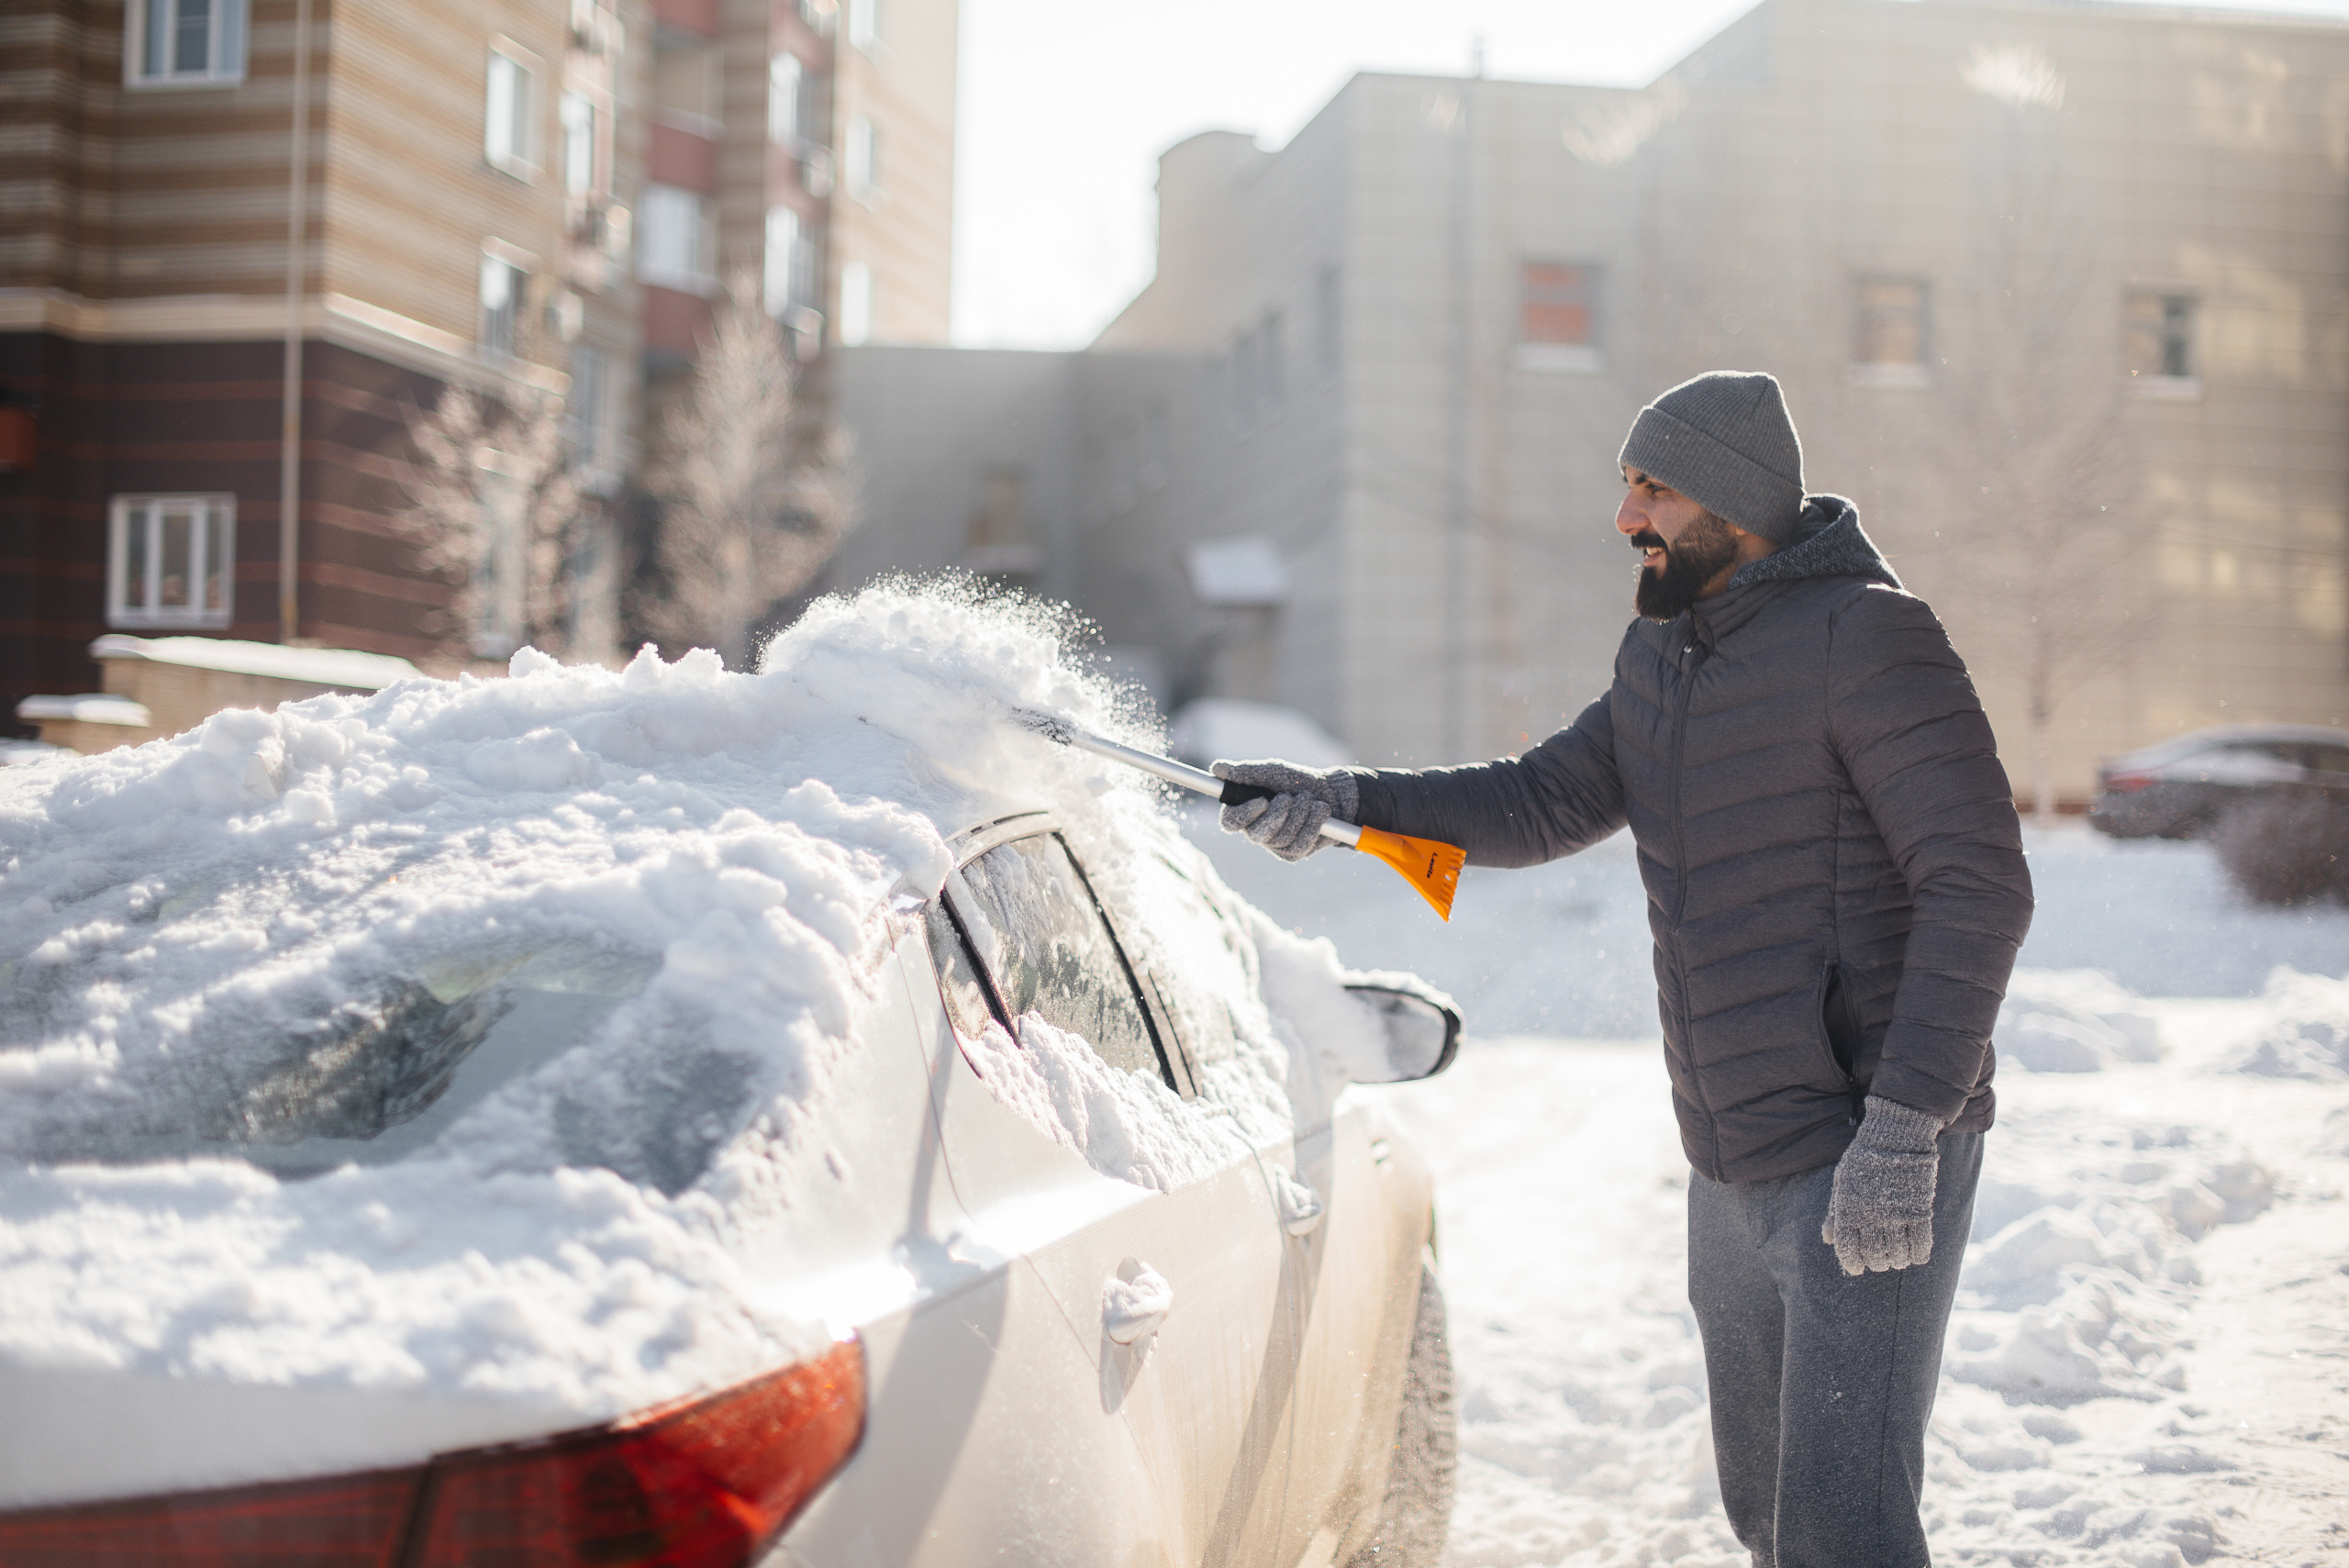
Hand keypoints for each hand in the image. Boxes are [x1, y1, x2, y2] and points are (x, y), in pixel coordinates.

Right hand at [1211, 759, 1358, 861]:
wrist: (1332, 793)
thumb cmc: (1297, 781)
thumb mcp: (1273, 772)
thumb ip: (1245, 773)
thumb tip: (1216, 768)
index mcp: (1247, 810)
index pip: (1229, 822)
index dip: (1243, 815)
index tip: (1262, 801)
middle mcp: (1257, 831)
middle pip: (1257, 833)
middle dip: (1279, 813)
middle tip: (1291, 797)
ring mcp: (1276, 845)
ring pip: (1282, 837)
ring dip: (1301, 813)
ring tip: (1309, 799)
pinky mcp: (1294, 853)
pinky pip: (1300, 843)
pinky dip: (1313, 824)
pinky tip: (1320, 813)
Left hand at [1822, 1096, 1940, 1274]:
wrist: (1895, 1136)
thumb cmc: (1865, 1158)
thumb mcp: (1842, 1182)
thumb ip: (1834, 1212)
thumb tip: (1826, 1239)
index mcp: (1848, 1208)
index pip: (1847, 1248)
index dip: (1851, 1263)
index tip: (1856, 1269)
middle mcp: (1871, 1216)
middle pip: (1873, 1255)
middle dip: (1876, 1263)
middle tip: (1880, 1261)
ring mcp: (1896, 1215)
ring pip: (1896, 1255)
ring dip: (1896, 1261)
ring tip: (1897, 1258)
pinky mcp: (1919, 1211)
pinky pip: (1920, 1245)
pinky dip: (1918, 1255)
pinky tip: (1915, 1255)